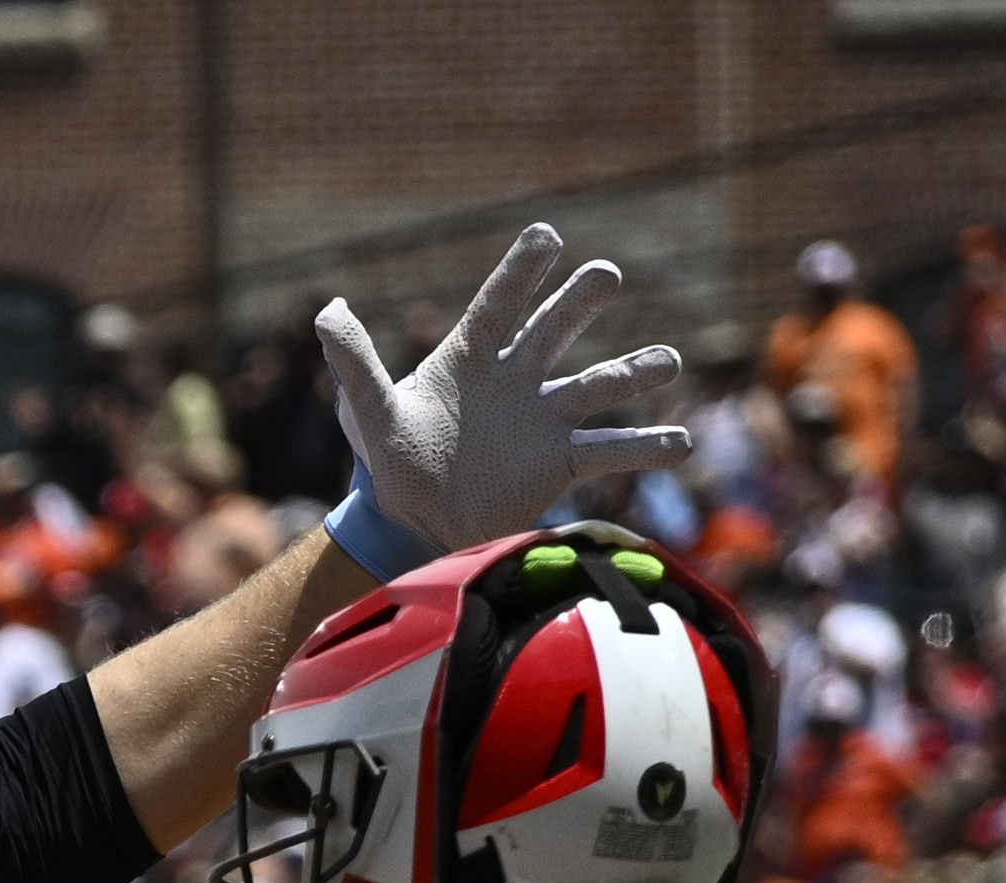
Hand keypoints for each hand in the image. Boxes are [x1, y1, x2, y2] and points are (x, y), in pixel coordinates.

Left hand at [318, 225, 693, 563]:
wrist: (411, 524)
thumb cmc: (389, 464)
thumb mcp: (369, 413)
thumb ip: (355, 364)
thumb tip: (325, 310)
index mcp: (470, 357)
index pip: (501, 303)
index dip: (522, 271)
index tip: (548, 235)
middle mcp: (516, 377)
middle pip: (557, 328)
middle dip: (580, 302)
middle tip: (604, 276)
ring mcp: (543, 418)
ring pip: (598, 386)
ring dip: (635, 372)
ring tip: (669, 361)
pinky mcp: (560, 462)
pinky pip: (609, 451)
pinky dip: (645, 448)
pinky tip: (680, 444)